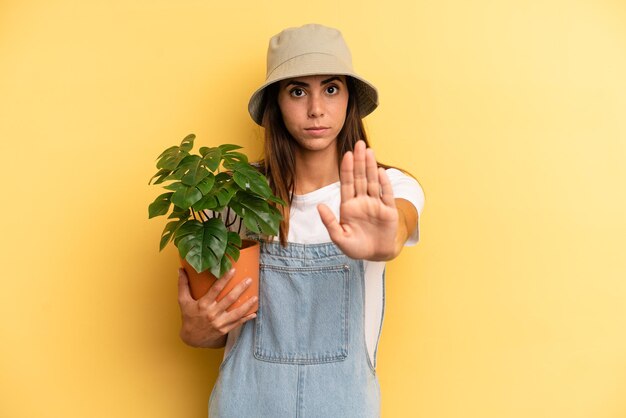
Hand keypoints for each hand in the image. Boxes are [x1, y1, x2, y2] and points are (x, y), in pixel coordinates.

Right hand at [177, 268, 256, 347]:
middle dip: (240, 289)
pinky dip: (246, 318)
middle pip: (229, 299)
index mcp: (203, 304)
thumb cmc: (188, 317)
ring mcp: (219, 323)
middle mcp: (212, 313)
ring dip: (247, 305)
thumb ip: (183, 285)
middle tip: (249, 280)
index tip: (233, 270)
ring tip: (256, 297)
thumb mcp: (183, 301)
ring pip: (236, 313)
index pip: (215, 289)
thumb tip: (180, 269)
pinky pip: (237, 323)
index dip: (224, 279)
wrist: (191, 338)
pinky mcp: (224, 330)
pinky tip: (254, 313)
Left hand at [317, 140, 398, 260]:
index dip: (347, 169)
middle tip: (358, 144)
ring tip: (369, 151)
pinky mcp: (388, 211)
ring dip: (371, 167)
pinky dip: (383, 184)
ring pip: (372, 182)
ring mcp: (376, 204)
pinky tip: (380, 172)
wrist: (376, 255)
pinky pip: (386, 194)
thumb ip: (330, 222)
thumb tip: (319, 206)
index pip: (347, 183)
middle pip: (360, 178)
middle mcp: (362, 201)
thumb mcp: (339, 237)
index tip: (346, 155)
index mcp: (348, 206)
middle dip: (359, 161)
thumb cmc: (356, 247)